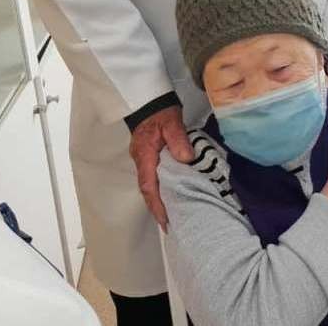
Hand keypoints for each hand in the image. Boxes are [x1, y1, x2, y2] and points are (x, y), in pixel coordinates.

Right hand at [129, 105, 195, 229]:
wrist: (149, 103)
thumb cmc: (160, 113)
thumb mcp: (172, 123)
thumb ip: (179, 140)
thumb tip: (186, 158)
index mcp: (145, 156)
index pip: (149, 186)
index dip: (156, 204)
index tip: (165, 219)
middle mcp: (141, 161)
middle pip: (148, 190)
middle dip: (158, 209)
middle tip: (171, 225)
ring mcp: (143, 161)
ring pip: (150, 186)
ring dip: (159, 201)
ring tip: (173, 216)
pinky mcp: (149, 158)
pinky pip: (154, 178)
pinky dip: (161, 190)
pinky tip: (172, 196)